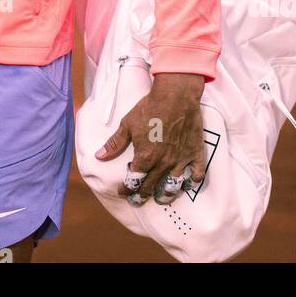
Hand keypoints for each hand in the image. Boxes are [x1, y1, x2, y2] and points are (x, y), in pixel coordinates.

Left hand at [94, 72, 205, 204]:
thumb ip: (115, 143)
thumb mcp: (127, 124)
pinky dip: (192, 181)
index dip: (127, 189)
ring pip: (173, 186)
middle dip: (142, 196)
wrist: (175, 95)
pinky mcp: (195, 153)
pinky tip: (187, 183)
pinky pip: (197, 174)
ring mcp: (180, 160)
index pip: (134, 181)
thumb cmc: (149, 108)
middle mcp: (163, 163)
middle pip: (151, 187)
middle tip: (138, 201)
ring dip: (166, 195)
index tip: (123, 192)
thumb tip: (99, 156)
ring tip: (162, 198)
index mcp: (145, 157)